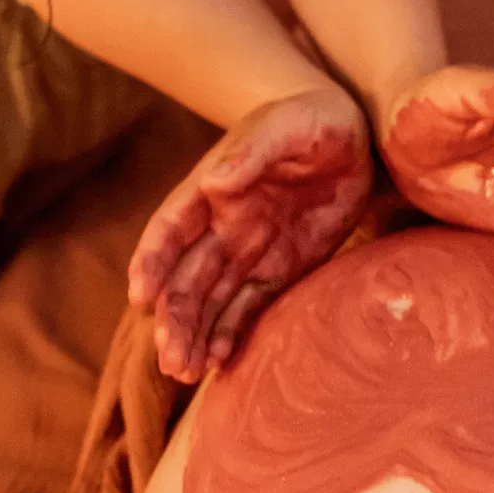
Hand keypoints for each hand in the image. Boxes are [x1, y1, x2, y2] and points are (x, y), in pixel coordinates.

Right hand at [129, 86, 372, 383]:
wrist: (352, 137)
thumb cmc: (314, 120)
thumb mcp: (287, 127)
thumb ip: (251, 154)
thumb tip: (213, 185)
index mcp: (209, 190)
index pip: (170, 231)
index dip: (152, 262)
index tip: (141, 296)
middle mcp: (220, 227)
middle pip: (185, 280)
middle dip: (174, 320)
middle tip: (170, 360)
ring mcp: (247, 253)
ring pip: (209, 302)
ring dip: (193, 336)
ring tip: (184, 372)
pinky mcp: (278, 271)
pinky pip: (247, 308)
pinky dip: (229, 334)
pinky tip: (217, 363)